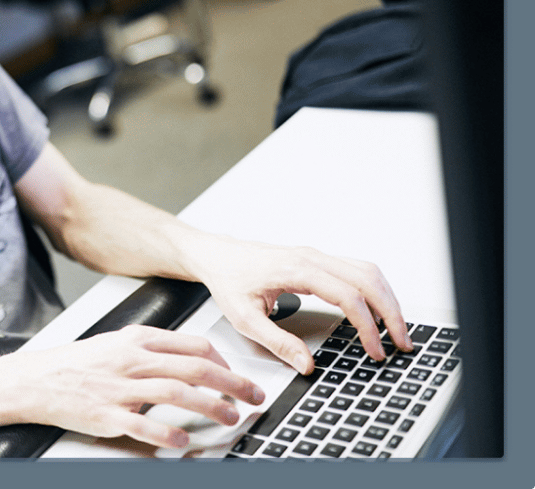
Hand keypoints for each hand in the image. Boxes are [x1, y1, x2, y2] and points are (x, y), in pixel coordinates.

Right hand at [6, 324, 265, 448]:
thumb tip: (188, 357)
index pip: (192, 345)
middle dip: (230, 383)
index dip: (222, 361)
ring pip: (176, 393)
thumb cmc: (75, 364)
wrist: (34, 380)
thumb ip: (150, 348)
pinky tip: (183, 443)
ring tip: (229, 418)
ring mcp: (119, 387)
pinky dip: (166, 434)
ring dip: (209, 407)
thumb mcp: (114, 343)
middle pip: (193, 368)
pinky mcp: (106, 414)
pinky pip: (142, 424)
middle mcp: (131, 360)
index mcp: (135, 339)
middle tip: (251, 396)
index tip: (235, 375)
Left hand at [187, 237, 413, 373]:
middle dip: (391, 312)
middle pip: (367, 279)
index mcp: (296, 270)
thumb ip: (277, 342)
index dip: (366, 326)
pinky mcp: (317, 259)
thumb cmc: (228, 280)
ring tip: (396, 330)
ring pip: (367, 271)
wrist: (217, 256)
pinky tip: (377, 311)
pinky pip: (356, 269)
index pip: (347, 296)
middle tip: (402, 343)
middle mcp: (311, 258)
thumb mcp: (244, 318)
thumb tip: (306, 364)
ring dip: (387, 299)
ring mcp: (316, 256)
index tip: (375, 350)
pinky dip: (374, 290)